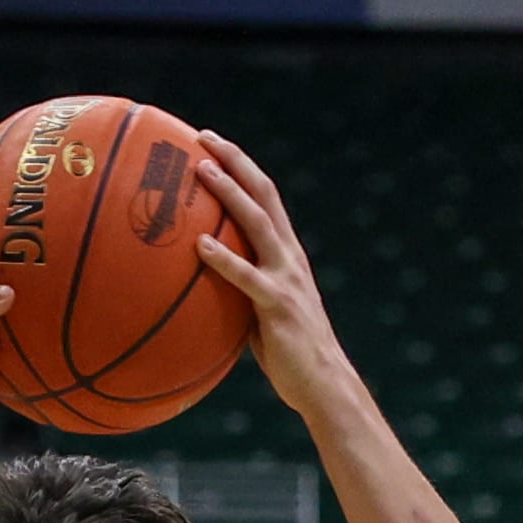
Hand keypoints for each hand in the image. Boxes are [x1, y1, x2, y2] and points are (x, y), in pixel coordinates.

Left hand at [191, 131, 357, 418]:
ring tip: (200, 171)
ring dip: (228, 193)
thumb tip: (200, 286)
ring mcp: (286, 278)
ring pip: (257, 223)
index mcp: (287, 254)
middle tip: (203, 138)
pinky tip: (199, 245)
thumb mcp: (262, 313)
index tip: (212, 145)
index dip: (241, 167)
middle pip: (264, 194)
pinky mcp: (277, 305)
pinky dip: (223, 258)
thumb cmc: (289, 355)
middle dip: (235, 162)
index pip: (265, 198)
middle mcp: (290, 256)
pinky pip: (246, 276)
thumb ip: (241, 291)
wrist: (324, 384)